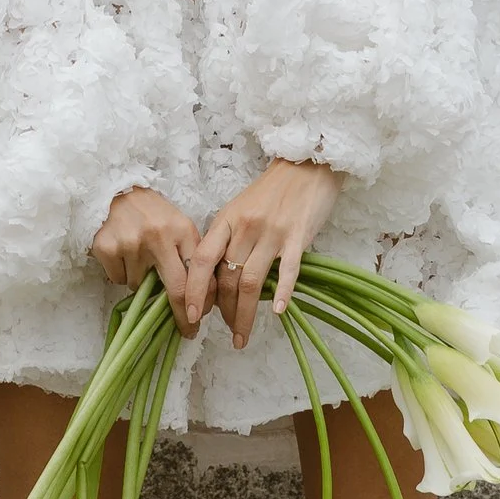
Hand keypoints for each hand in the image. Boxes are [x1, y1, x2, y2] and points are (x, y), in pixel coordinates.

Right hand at [91, 186, 206, 327]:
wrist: (115, 189)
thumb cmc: (152, 212)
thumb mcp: (178, 226)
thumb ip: (189, 255)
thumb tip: (201, 298)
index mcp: (182, 230)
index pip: (198, 275)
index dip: (201, 302)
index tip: (199, 319)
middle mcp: (159, 237)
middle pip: (176, 289)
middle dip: (183, 316)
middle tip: (186, 330)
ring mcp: (132, 244)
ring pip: (141, 286)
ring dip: (141, 281)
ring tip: (138, 257)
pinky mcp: (107, 249)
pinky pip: (119, 279)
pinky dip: (122, 273)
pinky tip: (122, 253)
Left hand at [190, 159, 342, 350]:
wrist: (307, 163)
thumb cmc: (272, 189)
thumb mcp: (240, 208)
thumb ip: (228, 238)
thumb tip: (215, 276)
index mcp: (227, 220)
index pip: (203, 260)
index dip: (195, 291)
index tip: (192, 316)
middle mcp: (246, 228)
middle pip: (227, 278)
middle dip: (223, 312)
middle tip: (226, 331)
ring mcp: (272, 233)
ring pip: (252, 282)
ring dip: (245, 314)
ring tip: (243, 335)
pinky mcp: (298, 237)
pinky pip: (288, 271)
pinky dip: (282, 293)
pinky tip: (277, 312)